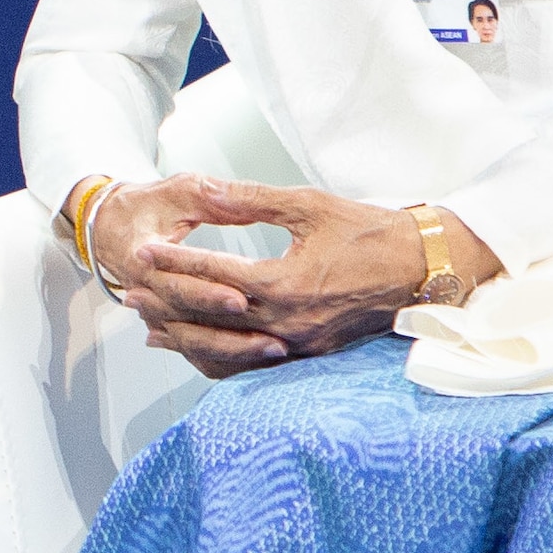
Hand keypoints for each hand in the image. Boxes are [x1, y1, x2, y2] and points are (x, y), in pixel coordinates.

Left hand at [86, 176, 498, 378]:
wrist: (422, 269)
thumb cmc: (369, 231)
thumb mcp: (308, 205)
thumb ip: (251, 200)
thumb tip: (205, 189)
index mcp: (284, 283)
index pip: (213, 275)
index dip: (173, 263)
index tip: (141, 253)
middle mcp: (287, 322)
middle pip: (210, 319)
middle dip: (167, 305)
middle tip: (129, 295)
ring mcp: (298, 345)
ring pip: (227, 350)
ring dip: (187, 339)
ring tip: (151, 329)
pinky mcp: (308, 355)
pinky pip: (253, 363)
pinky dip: (221, 358)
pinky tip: (198, 352)